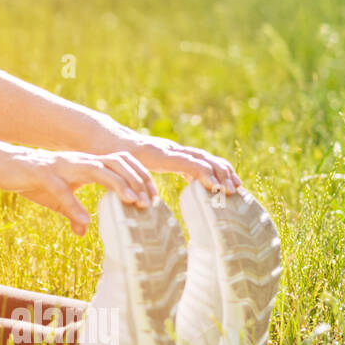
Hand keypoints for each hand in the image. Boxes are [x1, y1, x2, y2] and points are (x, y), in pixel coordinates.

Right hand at [0, 148, 158, 236]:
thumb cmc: (29, 179)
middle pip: (116, 162)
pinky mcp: (42, 174)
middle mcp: (77, 160)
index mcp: (84, 163)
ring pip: (97, 169)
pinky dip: (75, 205)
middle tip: (149, 202)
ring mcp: (61, 165)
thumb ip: (71, 212)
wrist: (0, 164)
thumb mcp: (55, 199)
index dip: (139, 176)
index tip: (153, 196)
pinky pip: (62, 190)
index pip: (120, 163)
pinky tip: (84, 221)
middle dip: (136, 180)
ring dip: (117, 184)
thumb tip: (83, 230)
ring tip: (132, 202)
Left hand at [115, 132, 240, 194]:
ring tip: (235, 187)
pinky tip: (217, 185)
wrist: (109, 140)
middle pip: (202, 158)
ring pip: (203, 157)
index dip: (204, 174)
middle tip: (233, 190)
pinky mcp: (173, 154)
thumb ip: (130, 185)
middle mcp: (169, 149)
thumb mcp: (120, 171)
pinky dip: (211, 170)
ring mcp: (173, 150)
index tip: (216, 188)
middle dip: (220, 173)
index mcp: (157, 154)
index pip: (188, 162)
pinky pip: (197, 160)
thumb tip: (143, 203)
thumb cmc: (112, 158)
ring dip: (220, 171)